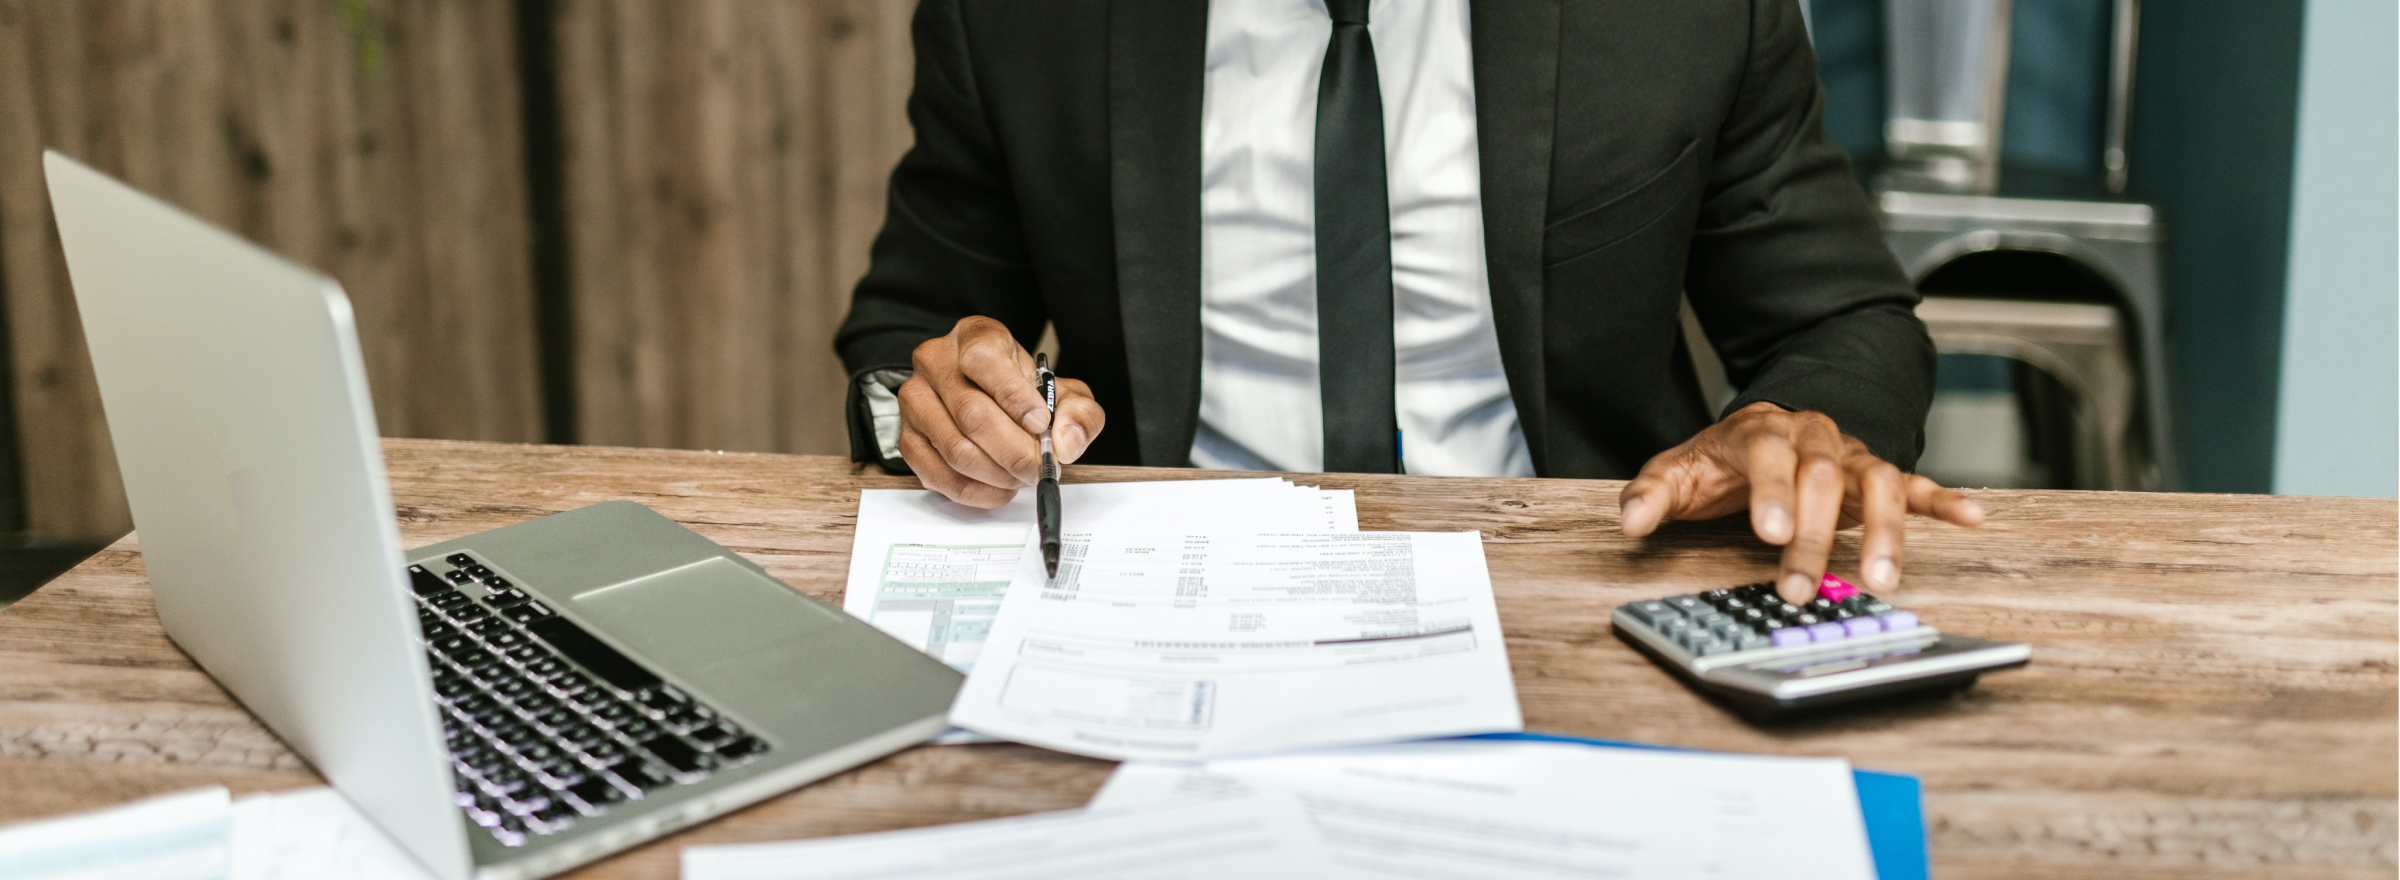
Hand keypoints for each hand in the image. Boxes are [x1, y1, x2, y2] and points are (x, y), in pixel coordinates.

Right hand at [898, 317, 1104, 507]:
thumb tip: (1065, 441)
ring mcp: (916, 401)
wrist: (991, 400)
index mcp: (974, 337)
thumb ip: (1078, 413)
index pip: (983, 361)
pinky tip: (999, 486)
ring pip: (957, 451)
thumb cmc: (1023, 393)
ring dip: (999, 474)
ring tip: (1022, 475)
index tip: (1041, 424)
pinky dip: (978, 492)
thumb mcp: (1063, 392)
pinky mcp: (908, 439)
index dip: (1015, 398)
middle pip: (972, 415)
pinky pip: (941, 476)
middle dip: (1016, 451)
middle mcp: (935, 362)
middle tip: (1040, 467)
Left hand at [1617, 401, 1983, 603]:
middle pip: (1821, 479)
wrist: (1762, 431)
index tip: (1769, 533)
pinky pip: (1914, 485)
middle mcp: (1812, 437)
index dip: (1772, 493)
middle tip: (1798, 587)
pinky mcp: (1876, 476)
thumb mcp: (1676, 473)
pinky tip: (1970, 518)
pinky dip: (1942, 500)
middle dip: (1812, 536)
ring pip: (1876, 483)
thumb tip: (1629, 523)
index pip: (1770, 456)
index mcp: (1761, 431)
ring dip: (1882, 532)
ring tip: (1881, 578)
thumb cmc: (1719, 462)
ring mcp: (1848, 457)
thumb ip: (1651, 495)